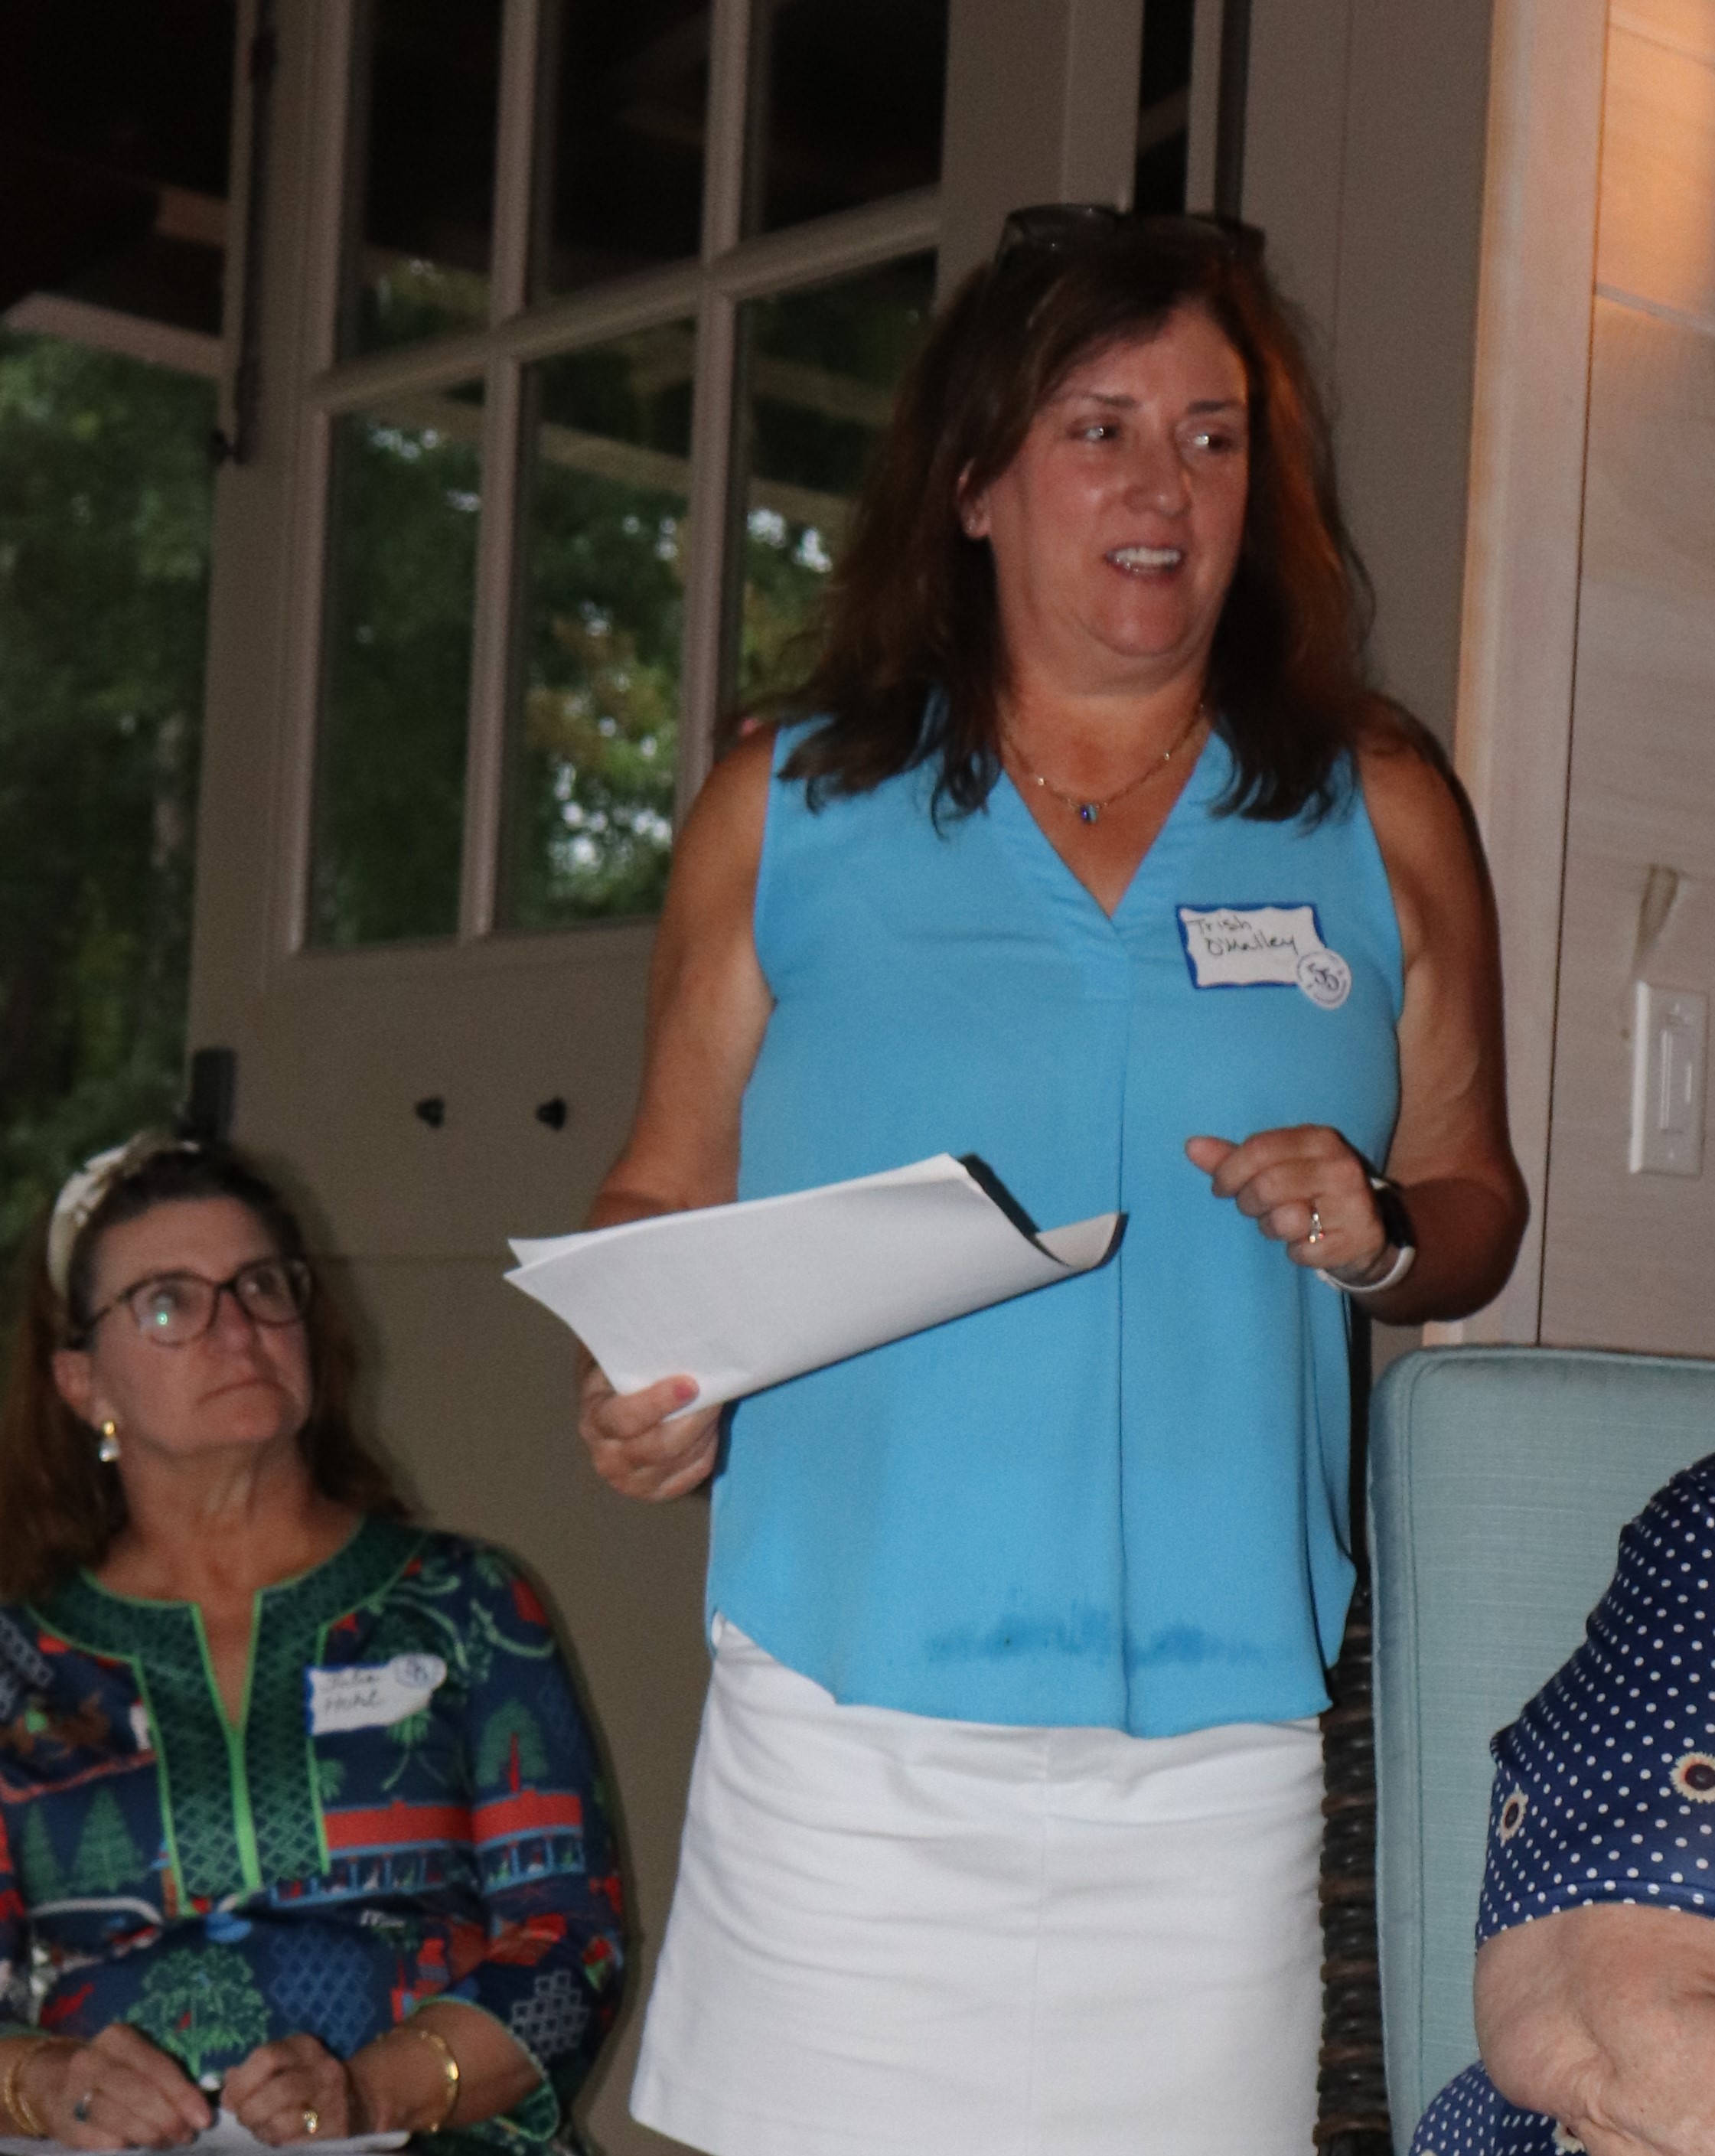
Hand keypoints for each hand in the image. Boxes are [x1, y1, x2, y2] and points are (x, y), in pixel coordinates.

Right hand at [25, 2025, 211, 2149]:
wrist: (49, 2080)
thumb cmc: (108, 2069)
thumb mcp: (131, 2057)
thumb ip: (162, 2073)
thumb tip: (199, 2102)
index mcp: (118, 2039)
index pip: (157, 2067)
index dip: (183, 2095)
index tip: (203, 2118)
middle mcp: (93, 2061)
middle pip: (140, 2095)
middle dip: (170, 2120)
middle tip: (187, 2135)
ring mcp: (74, 2093)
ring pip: (121, 2120)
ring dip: (151, 2136)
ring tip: (168, 2142)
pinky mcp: (63, 2124)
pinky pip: (101, 2140)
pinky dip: (124, 2145)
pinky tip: (137, 2146)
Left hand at [223, 2034, 357, 2145]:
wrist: (359, 2100)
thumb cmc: (309, 2082)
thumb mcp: (287, 2064)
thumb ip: (255, 2070)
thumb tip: (226, 2081)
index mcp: (305, 2047)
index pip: (267, 2057)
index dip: (241, 2083)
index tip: (229, 2101)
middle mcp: (322, 2069)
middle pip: (277, 2090)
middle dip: (250, 2110)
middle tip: (244, 2119)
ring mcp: (332, 2100)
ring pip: (284, 2121)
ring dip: (263, 2130)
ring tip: (262, 2128)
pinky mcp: (336, 2129)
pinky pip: (295, 2141)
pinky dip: (279, 2142)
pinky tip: (279, 2137)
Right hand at [579, 1362, 721, 1498]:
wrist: (613, 1405)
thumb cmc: (621, 1375)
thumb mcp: (617, 1360)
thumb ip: (635, 1358)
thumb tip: (669, 1342)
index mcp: (595, 1421)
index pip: (626, 1419)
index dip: (658, 1403)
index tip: (689, 1384)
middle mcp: (608, 1458)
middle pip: (660, 1446)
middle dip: (694, 1418)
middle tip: (715, 1393)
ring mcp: (631, 1481)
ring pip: (681, 1460)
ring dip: (704, 1432)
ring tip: (715, 1405)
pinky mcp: (656, 1492)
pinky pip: (693, 1473)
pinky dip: (707, 1450)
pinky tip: (709, 1429)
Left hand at [1185, 1127, 1389, 1279]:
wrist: (1365, 1233)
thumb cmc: (1308, 1193)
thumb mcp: (1275, 1168)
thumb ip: (1233, 1157)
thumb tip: (1191, 1146)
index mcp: (1318, 1139)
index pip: (1258, 1149)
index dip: (1228, 1171)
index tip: (1220, 1188)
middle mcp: (1340, 1166)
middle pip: (1266, 1186)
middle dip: (1249, 1203)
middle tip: (1256, 1209)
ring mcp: (1353, 1202)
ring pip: (1285, 1220)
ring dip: (1273, 1228)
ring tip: (1283, 1224)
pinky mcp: (1358, 1239)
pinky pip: (1303, 1251)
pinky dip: (1296, 1252)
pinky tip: (1308, 1242)